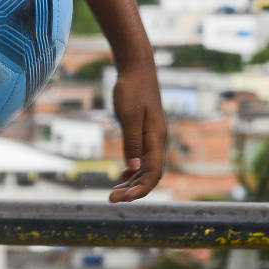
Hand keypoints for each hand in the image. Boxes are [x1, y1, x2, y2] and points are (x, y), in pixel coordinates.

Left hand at [107, 60, 165, 202]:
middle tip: (111, 200)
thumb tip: (132, 170)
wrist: (137, 68)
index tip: (123, 200)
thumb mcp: (128, 115)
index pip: (154, 173)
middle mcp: (158, 141)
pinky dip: (133, 172)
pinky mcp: (146, 133)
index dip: (141, 190)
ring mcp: (153, 137)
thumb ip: (131, 142)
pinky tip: (121, 178)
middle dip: (133, 191)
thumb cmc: (131, 89)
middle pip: (151, 175)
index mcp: (156, 138)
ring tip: (113, 194)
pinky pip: (143, 159)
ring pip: (146, 169)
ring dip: (132, 184)